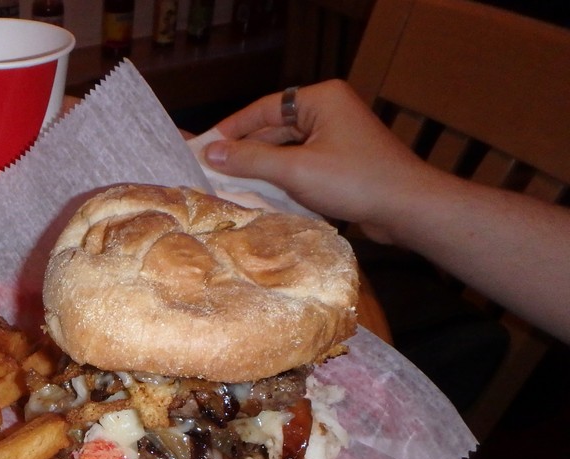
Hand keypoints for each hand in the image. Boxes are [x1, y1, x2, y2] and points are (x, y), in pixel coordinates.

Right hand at [202, 80, 442, 243]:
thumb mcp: (295, 170)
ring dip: (262, 166)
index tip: (203, 147)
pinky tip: (260, 193)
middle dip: (246, 150)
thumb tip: (212, 153)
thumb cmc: (355, 181)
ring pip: (287, 148)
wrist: (406, 207)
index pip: (263, 108)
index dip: (231, 129)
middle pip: (274, 128)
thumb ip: (251, 160)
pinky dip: (281, 176)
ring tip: (228, 183)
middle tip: (211, 169)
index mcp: (321, 99)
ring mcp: (337, 136)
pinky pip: (301, 163)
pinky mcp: (341, 160)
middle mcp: (329, 110)